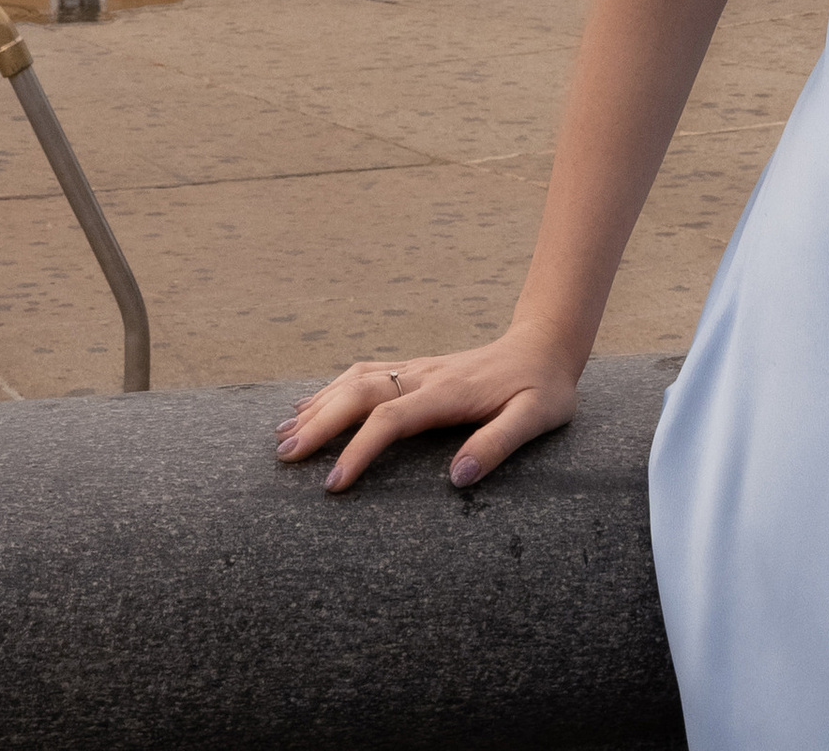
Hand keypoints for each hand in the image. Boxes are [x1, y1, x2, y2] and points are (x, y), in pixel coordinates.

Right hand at [275, 329, 579, 493]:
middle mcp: (425, 375)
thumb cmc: (544, 388)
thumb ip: (499, 444)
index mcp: (449, 392)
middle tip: (284, 457)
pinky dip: (332, 389)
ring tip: (283, 435)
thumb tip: (457, 476)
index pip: (391, 418)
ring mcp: (418, 369)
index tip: (334, 484)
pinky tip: (311, 405)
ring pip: (356, 380)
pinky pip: (365, 374)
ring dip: (318, 405)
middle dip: (320, 423)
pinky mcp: (416, 369)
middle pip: (360, 393)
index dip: (359, 450)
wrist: (545, 344)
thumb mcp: (537, 418)